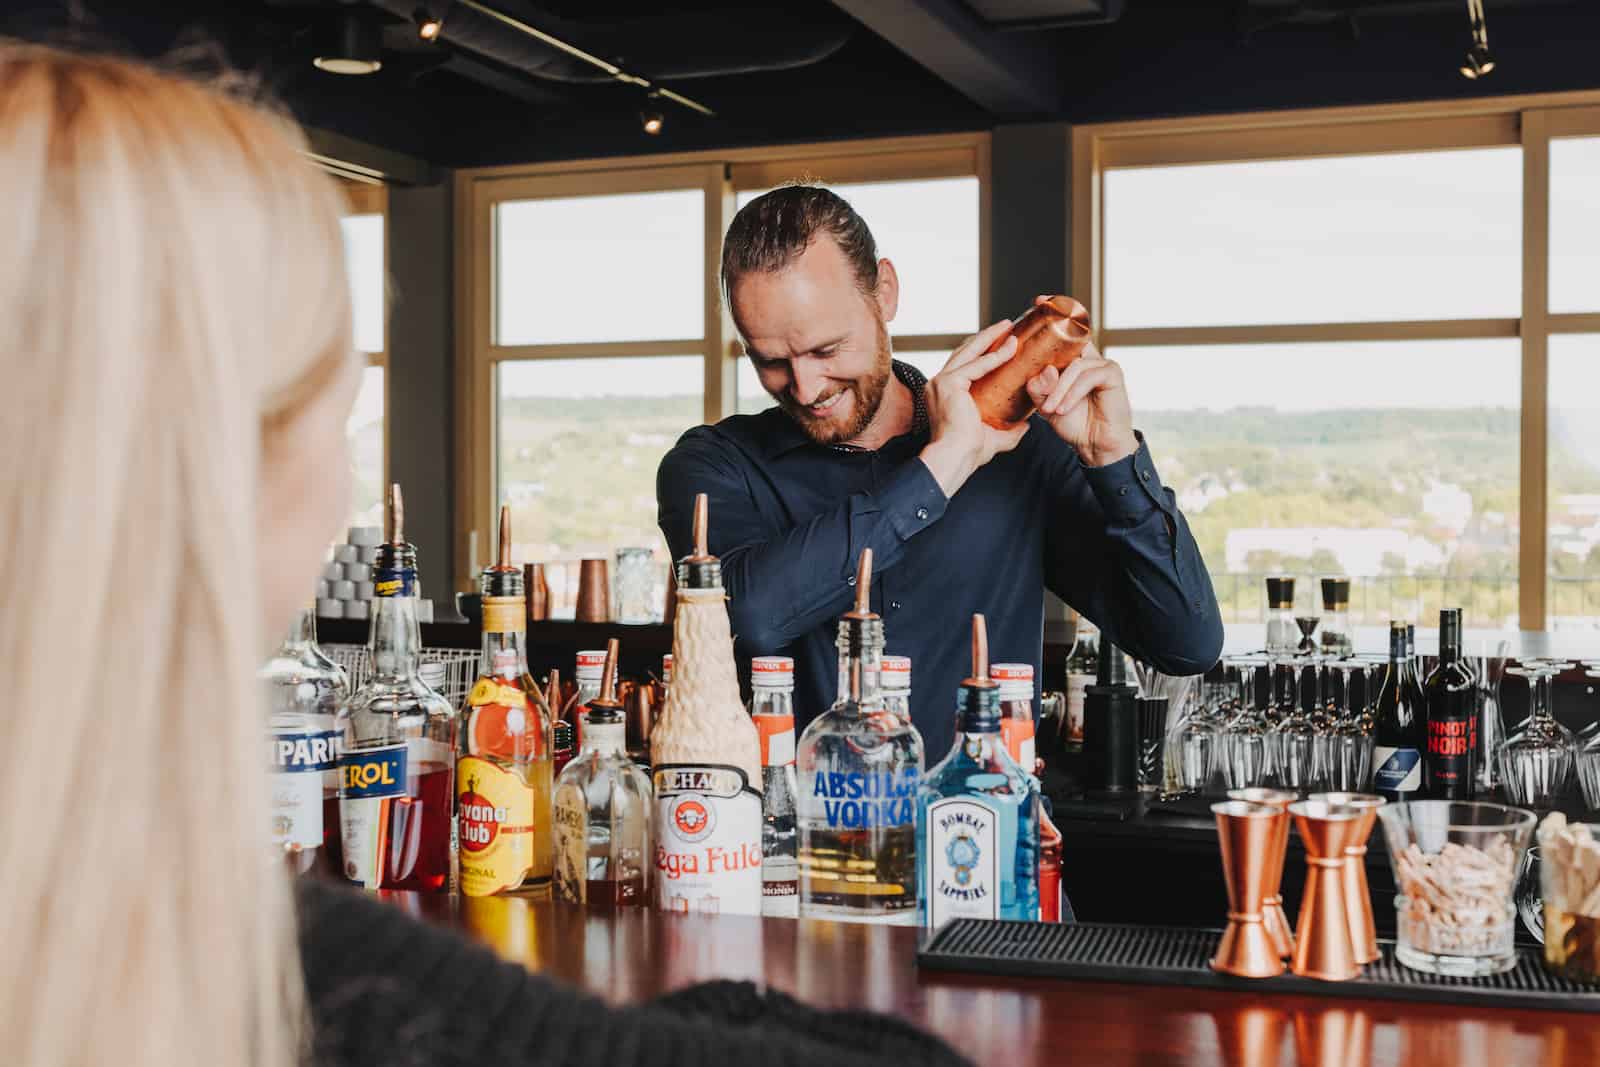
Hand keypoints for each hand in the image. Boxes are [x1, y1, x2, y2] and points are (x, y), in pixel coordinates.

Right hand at [919, 321, 1030, 496]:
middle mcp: (938, 384)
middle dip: (987, 337)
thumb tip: (1027, 426)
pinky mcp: (949, 383)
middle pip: (965, 352)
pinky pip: (976, 365)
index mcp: (945, 394)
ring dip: (991, 337)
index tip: (1001, 342)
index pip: (964, 365)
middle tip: (1007, 327)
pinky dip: (995, 356)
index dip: (983, 352)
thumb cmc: (968, 453)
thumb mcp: (993, 438)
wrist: (955, 460)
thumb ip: (1009, 432)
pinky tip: (1011, 347)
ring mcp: (941, 382)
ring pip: (969, 352)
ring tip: (1009, 328)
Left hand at [1025, 338, 1138, 467]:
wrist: (1093, 444)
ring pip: (1075, 366)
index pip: (1058, 343)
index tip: (1026, 365)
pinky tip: (1064, 409)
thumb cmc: (1073, 423)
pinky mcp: (1113, 373)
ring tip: (1052, 409)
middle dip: (1049, 378)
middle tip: (1043, 405)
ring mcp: (1102, 364)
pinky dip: (1073, 393)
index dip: (1043, 350)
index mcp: (1073, 361)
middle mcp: (1088, 359)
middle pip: (1064, 352)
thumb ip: (1039, 388)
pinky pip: (1088, 376)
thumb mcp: (1045, 405)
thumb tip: (1048, 370)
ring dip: (1059, 390)